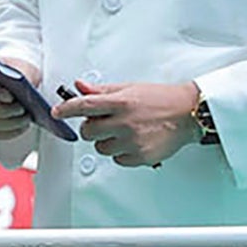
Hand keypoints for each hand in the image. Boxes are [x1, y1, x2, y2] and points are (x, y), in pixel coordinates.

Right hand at [0, 56, 35, 139]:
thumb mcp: (26, 69)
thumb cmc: (23, 73)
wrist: (23, 84)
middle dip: (2, 110)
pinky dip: (10, 131)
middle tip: (21, 109)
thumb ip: (24, 76)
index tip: (10, 96)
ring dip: (8, 122)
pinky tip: (24, 126)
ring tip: (26, 118)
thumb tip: (28, 90)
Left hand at [62, 78, 205, 168]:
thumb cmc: (161, 99)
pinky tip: (135, 141)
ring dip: (107, 141)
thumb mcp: (130, 88)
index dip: (66, 109)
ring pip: (101, 148)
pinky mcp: (141, 156)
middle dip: (92, 128)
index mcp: (122, 102)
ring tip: (125, 131)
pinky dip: (122, 153)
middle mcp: (125, 122)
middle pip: (88, 132)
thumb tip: (80, 87)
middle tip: (105, 123)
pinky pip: (117, 160)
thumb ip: (102, 91)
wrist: (189, 113)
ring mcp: (133, 141)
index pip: (85, 106)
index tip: (57, 112)